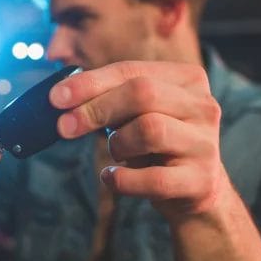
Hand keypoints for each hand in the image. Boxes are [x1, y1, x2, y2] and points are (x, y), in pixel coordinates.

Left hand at [49, 61, 227, 218]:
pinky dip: (123, 180)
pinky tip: (112, 177)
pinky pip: (153, 179)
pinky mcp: (200, 180)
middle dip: (96, 109)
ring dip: (117, 143)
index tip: (55, 98)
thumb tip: (60, 97)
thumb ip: (107, 99)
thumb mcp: (136, 114)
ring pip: (149, 129)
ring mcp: (205, 143)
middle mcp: (202, 106)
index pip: (131, 71)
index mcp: (187, 79)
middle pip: (142, 93)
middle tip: (64, 127)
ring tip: (115, 154)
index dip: (89, 83)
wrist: (196, 190)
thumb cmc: (157, 145)